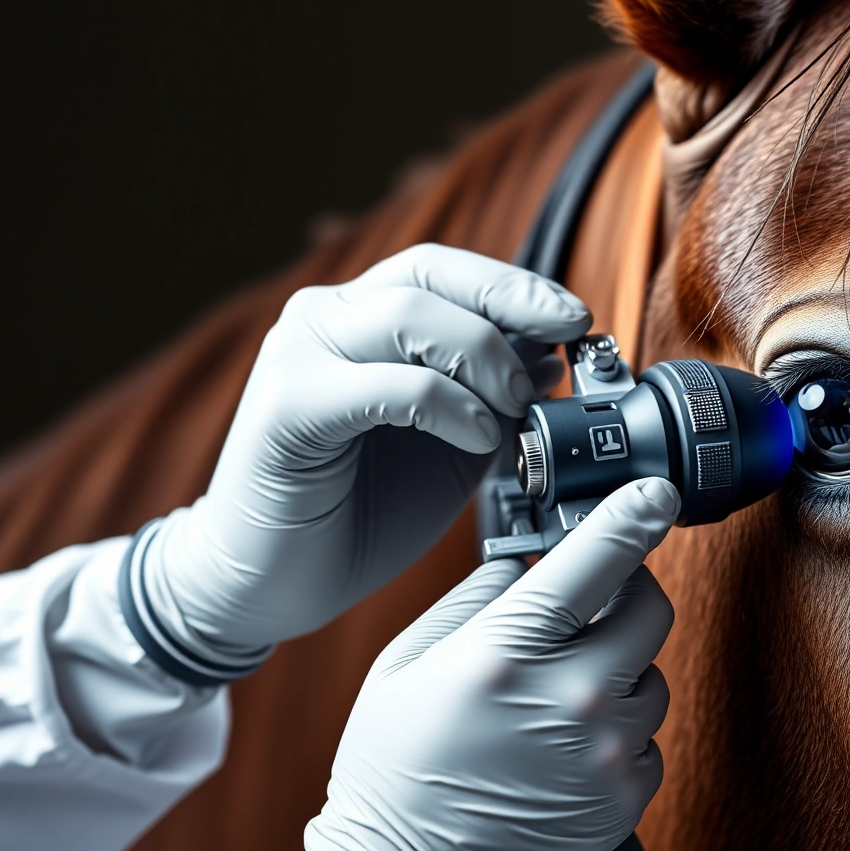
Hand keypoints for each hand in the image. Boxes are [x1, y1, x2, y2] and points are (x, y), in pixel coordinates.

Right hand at [129, 244, 589, 675]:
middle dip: (509, 305)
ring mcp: (298, 354)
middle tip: (560, 351)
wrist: (273, 582)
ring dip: (483, 358)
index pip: (446, 269)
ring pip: (409, 316)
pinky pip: (388, 385)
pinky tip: (479, 437)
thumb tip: (552, 355)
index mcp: (364, 318)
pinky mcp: (286, 405)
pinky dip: (449, 406)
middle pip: (429, 276)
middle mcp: (325, 319)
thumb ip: (495, 396)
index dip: (516, 285)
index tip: (577, 319)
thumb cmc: (360, 512)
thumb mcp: (454, 445)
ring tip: (515, 409)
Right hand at [277, 478, 680, 850]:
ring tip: (559, 696)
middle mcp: (570, 700)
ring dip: (620, 670)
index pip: (597, 561)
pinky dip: (618, 732)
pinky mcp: (625, 802)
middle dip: (626, 593)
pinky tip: (565, 748)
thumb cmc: (390, 770)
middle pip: (651, 610)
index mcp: (506, 655)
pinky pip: (649, 739)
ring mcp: (606, 755)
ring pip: (652, 675)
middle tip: (591, 604)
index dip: (634, 514)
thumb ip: (477, 598)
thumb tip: (532, 555)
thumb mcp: (405, 661)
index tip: (657, 492)